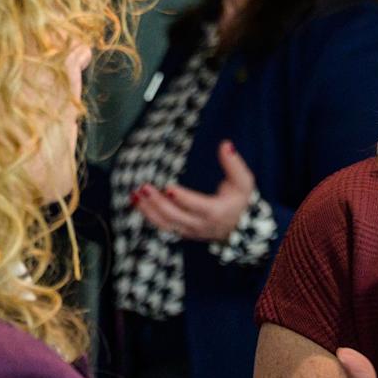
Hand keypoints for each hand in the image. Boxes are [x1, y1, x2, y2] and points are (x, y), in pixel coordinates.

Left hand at [132, 141, 256, 241]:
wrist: (241, 228)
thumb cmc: (241, 201)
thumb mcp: (244, 182)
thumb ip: (234, 164)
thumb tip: (226, 145)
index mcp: (217, 212)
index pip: (197, 207)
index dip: (183, 199)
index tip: (168, 188)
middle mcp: (201, 225)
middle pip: (176, 217)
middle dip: (158, 203)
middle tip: (144, 188)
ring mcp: (190, 231)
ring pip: (166, 224)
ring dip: (148, 211)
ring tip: (134, 196)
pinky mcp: (183, 232)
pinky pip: (164, 226)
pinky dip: (149, 216)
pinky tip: (137, 203)